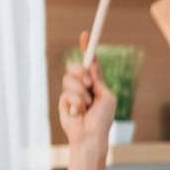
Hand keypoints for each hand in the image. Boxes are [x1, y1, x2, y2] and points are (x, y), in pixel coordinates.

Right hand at [57, 31, 116, 150]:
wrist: (91, 135)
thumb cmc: (102, 119)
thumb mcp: (106, 96)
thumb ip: (97, 80)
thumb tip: (91, 63)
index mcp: (96, 83)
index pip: (91, 62)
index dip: (87, 48)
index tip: (86, 34)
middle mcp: (83, 85)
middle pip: (76, 66)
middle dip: (81, 72)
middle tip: (89, 84)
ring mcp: (72, 93)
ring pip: (69, 78)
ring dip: (80, 92)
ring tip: (86, 105)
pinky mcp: (63, 101)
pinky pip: (66, 92)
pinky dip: (76, 102)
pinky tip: (78, 112)